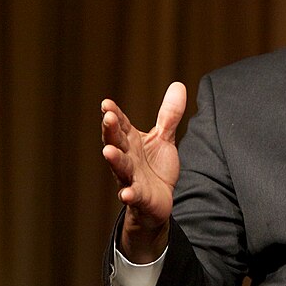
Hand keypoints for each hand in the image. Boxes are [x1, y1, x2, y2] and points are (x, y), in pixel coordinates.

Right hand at [101, 82, 186, 262]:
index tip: (106, 103)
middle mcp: (127, 158)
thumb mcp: (164, 138)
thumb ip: (169, 115)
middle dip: (111, 131)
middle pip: (116, 142)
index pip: (121, 125)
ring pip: (120, 167)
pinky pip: (133, 195)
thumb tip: (178, 85)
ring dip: (114, 160)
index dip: (114, 114)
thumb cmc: (155, 167)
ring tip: (108, 152)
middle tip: (108, 118)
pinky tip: (126, 194)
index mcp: (131, 142)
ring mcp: (131, 177)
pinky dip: (129, 194)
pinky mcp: (139, 196)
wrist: (158, 200)